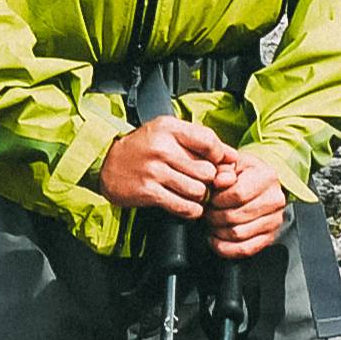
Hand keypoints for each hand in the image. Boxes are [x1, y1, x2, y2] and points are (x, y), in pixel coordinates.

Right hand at [96, 116, 228, 220]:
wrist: (107, 164)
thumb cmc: (143, 148)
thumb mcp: (169, 133)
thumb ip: (200, 140)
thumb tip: (232, 156)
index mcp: (170, 129)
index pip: (209, 142)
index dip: (220, 156)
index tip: (216, 163)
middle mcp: (162, 149)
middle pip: (207, 170)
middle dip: (210, 180)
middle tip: (203, 182)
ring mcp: (155, 171)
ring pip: (198, 190)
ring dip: (201, 197)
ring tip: (194, 193)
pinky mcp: (149, 192)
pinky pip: (183, 206)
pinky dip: (191, 210)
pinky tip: (188, 205)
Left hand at [202, 156, 289, 262]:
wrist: (259, 183)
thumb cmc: (243, 173)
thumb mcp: (232, 163)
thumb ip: (223, 168)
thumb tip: (219, 180)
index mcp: (267, 177)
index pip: (238, 194)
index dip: (217, 199)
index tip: (210, 198)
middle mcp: (275, 200)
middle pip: (236, 216)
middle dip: (214, 216)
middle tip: (207, 212)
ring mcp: (274, 221)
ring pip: (238, 234)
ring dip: (218, 231)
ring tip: (212, 222)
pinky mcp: (270, 237)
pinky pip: (245, 249)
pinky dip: (225, 248)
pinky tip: (216, 239)